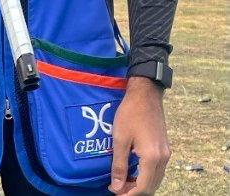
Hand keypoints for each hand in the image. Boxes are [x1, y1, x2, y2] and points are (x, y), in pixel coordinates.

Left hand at [110, 76, 170, 193]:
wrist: (146, 95)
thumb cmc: (130, 113)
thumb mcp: (120, 138)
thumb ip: (119, 165)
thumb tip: (116, 187)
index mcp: (152, 158)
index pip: (143, 188)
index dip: (128, 194)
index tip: (114, 191)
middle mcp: (163, 159)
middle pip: (151, 187)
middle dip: (134, 191)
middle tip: (117, 187)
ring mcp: (166, 154)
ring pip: (155, 179)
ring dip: (141, 184)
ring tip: (123, 181)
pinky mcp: (165, 149)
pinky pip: (157, 170)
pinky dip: (146, 176)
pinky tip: (133, 171)